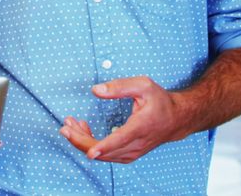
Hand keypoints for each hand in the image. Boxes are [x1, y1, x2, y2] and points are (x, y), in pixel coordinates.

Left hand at [60, 76, 186, 162]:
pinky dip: (91, 145)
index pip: (121, 139)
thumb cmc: (159, 101)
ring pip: (103, 155)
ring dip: (83, 142)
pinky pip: (106, 155)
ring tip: (70, 124)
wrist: (176, 119)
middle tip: (65, 126)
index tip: (90, 152)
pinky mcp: (128, 155)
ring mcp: (132, 152)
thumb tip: (96, 90)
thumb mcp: (143, 85)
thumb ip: (119, 86)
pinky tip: (83, 130)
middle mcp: (137, 144)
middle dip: (81, 140)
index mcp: (141, 126)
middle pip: (106, 150)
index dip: (105, 146)